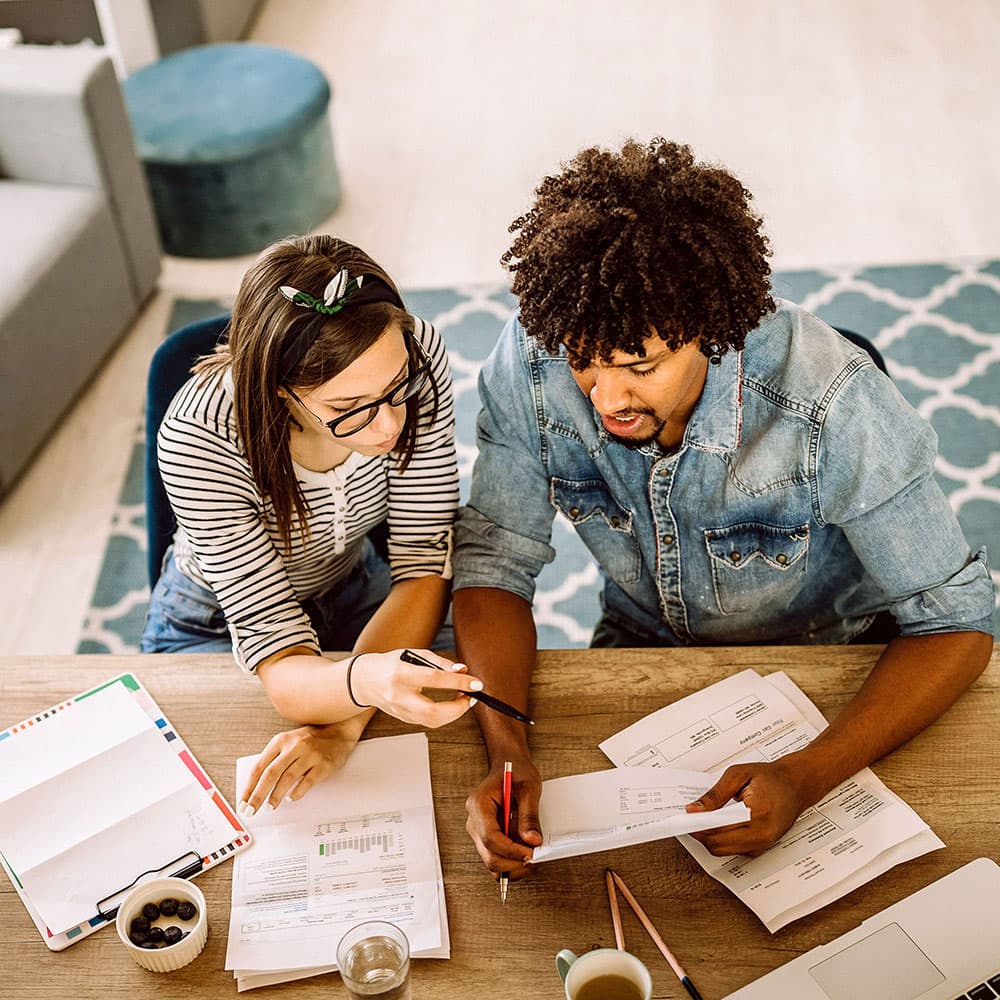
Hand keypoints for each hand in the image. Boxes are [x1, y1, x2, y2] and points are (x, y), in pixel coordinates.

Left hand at [239, 713, 370, 813]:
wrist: (339, 731)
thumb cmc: (311, 739)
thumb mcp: (289, 742)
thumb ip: (275, 759)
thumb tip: (256, 785)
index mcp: (281, 741)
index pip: (259, 766)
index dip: (249, 786)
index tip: (243, 801)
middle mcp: (294, 746)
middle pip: (270, 774)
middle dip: (258, 795)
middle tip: (251, 810)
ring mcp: (310, 755)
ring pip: (287, 779)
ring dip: (276, 796)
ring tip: (270, 806)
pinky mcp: (323, 764)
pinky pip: (307, 782)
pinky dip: (297, 792)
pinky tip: (290, 798)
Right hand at [350, 649, 480, 727]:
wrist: (364, 681)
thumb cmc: (391, 664)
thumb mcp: (414, 655)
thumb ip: (439, 663)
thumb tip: (463, 670)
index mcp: (401, 674)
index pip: (434, 680)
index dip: (458, 682)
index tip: (476, 683)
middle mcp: (399, 696)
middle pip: (433, 712)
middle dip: (458, 708)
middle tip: (471, 697)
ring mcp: (399, 711)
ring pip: (432, 722)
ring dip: (454, 713)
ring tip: (463, 699)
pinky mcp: (403, 719)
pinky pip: (428, 722)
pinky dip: (444, 715)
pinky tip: (450, 706)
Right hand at [465, 756, 542, 879]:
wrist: (509, 765)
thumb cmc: (516, 771)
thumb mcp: (528, 787)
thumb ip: (529, 815)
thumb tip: (532, 841)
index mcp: (479, 805)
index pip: (490, 838)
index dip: (511, 850)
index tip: (531, 853)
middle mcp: (474, 821)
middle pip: (489, 855)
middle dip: (514, 863)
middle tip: (536, 858)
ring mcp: (479, 832)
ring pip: (492, 862)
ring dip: (513, 866)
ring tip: (533, 857)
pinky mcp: (487, 838)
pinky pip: (496, 858)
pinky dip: (512, 863)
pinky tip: (525, 854)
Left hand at [685, 758, 810, 856]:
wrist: (797, 784)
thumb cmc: (771, 777)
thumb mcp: (738, 775)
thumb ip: (715, 794)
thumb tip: (694, 809)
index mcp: (757, 816)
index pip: (718, 830)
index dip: (697, 825)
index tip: (683, 818)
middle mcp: (762, 836)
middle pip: (718, 845)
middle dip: (700, 833)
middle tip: (690, 817)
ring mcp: (763, 845)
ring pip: (723, 851)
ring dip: (709, 837)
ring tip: (701, 818)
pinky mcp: (761, 848)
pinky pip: (733, 849)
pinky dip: (721, 839)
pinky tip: (716, 824)